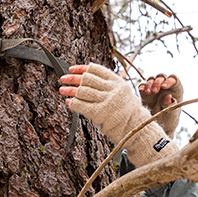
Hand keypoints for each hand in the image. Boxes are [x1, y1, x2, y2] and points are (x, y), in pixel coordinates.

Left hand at [57, 63, 177, 166]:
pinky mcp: (100, 113)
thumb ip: (108, 85)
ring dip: (69, 90)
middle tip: (63, 78)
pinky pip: (81, 105)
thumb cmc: (127, 112)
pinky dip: (73, 103)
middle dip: (72, 78)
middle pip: (87, 79)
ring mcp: (106, 101)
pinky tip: (69, 102)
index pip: (96, 69)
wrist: (136, 128)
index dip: (81, 68)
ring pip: (82, 91)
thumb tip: (87, 77)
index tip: (72, 69)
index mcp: (118, 81)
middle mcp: (112, 89)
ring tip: (62, 90)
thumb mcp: (123, 92)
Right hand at [139, 73, 182, 135]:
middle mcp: (165, 86)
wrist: (158, 126)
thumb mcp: (171, 114)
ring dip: (149, 84)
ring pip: (152, 79)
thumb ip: (170, 105)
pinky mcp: (146, 92)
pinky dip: (142, 87)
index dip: (169, 81)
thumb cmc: (169, 119)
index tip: (164, 87)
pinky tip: (141, 91)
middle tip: (154, 91)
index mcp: (175, 89)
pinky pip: (143, 85)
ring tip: (148, 92)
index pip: (174, 79)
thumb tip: (168, 96)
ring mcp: (155, 88)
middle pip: (161, 77)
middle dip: (157, 82)